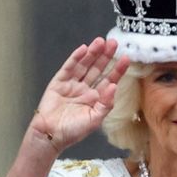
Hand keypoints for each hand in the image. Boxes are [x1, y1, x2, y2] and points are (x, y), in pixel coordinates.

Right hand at [30, 37, 129, 152]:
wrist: (50, 135)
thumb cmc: (72, 131)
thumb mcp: (94, 120)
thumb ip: (106, 103)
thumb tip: (113, 86)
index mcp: (95, 98)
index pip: (109, 80)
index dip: (117, 69)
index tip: (126, 58)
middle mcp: (85, 89)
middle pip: (98, 69)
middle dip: (106, 56)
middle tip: (114, 43)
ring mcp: (72, 84)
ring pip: (84, 65)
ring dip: (92, 53)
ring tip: (100, 41)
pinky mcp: (59, 82)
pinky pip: (68, 68)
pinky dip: (75, 58)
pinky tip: (83, 49)